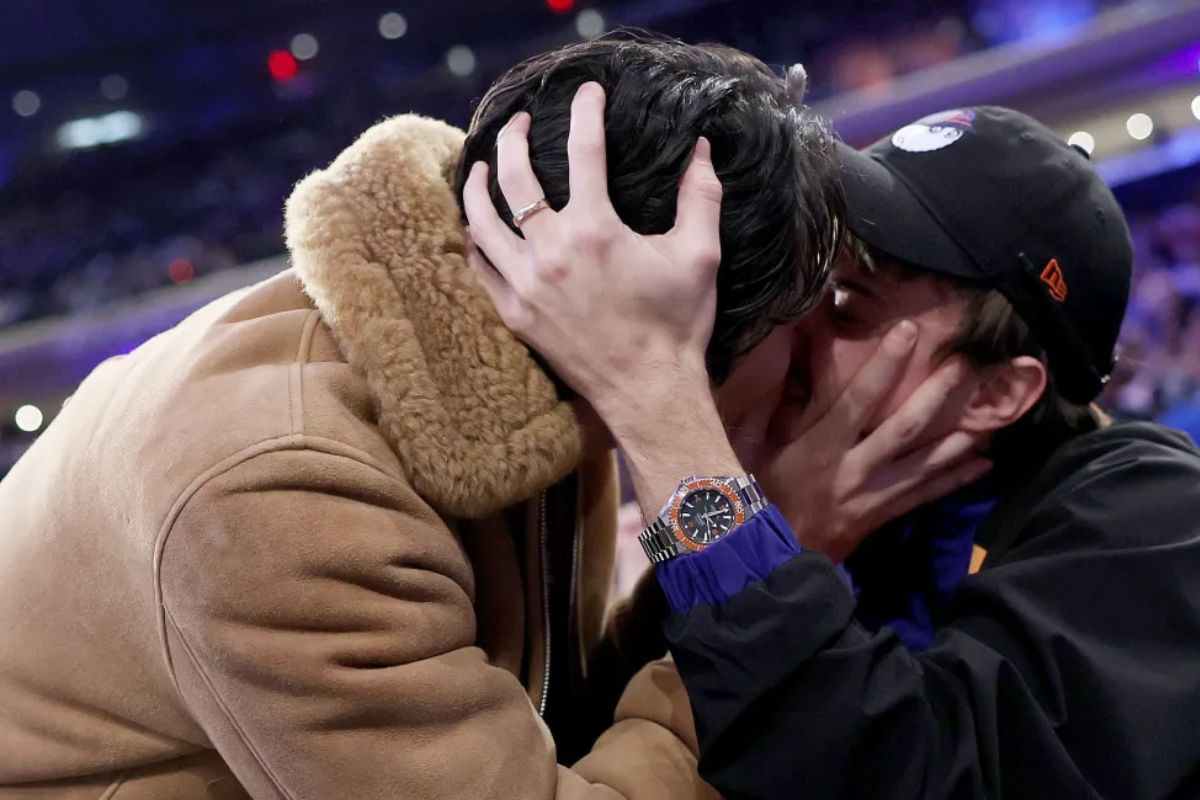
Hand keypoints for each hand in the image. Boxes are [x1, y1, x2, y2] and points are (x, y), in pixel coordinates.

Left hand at [462, 81, 722, 418]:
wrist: (648, 391)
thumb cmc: (677, 324)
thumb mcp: (700, 255)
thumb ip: (701, 196)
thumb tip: (702, 148)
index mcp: (596, 230)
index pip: (584, 151)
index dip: (586, 112)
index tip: (587, 91)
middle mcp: (551, 252)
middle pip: (515, 177)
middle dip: (512, 138)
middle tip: (518, 123)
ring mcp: (525, 284)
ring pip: (481, 221)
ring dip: (478, 185)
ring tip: (481, 166)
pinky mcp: (513, 313)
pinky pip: (479, 266)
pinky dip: (474, 240)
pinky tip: (477, 227)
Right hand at [755, 322, 991, 562]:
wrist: (772, 561)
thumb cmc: (759, 499)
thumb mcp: (751, 453)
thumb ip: (763, 413)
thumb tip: (777, 370)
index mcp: (819, 450)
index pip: (857, 401)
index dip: (884, 366)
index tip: (907, 332)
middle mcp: (852, 470)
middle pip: (903, 429)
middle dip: (936, 395)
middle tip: (965, 366)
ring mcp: (871, 497)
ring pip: (924, 465)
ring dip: (957, 440)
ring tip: (988, 415)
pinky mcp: (882, 517)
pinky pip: (925, 496)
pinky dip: (955, 481)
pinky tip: (982, 465)